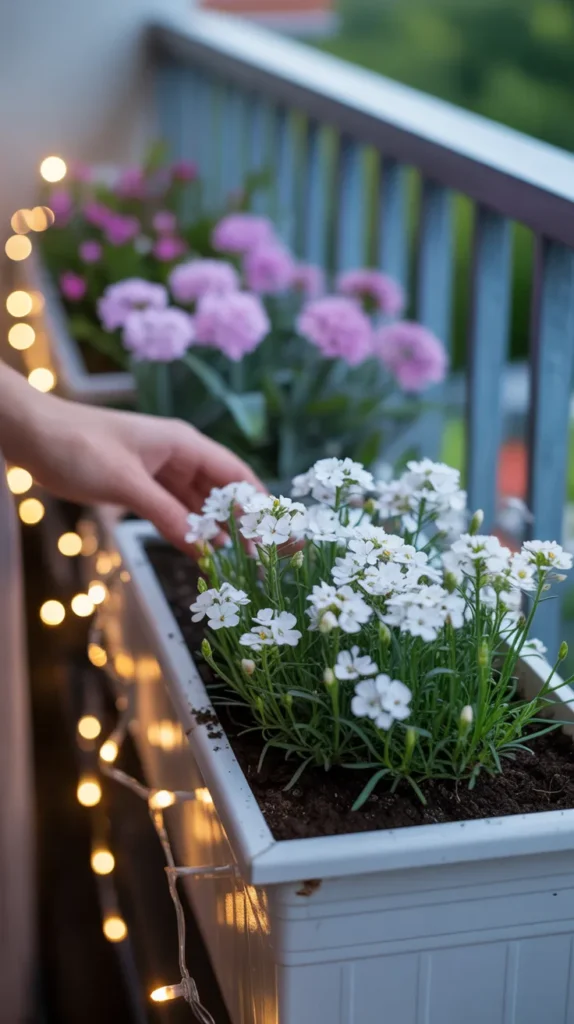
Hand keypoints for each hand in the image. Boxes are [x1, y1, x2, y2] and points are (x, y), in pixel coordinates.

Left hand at [0, 369, 263, 550]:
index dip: (260, 502)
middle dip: (246, 522)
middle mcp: (177, 455)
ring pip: (199, 505)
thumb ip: (166, 515)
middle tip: (268, 555)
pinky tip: (204, 552)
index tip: (280, 532)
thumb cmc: (78, 445)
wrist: (32, 434)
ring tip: (242, 562)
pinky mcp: (141, 485)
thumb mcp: (126, 483)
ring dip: (218, 531)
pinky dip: (190, 530)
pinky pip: (175, 511)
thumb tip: (203, 549)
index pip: (234, 473)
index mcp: (182, 443)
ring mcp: (159, 471)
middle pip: (222, 492)